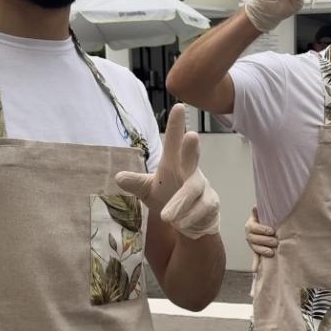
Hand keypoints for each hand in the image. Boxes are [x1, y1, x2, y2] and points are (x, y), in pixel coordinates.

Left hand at [116, 104, 219, 239]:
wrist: (191, 224)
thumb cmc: (169, 197)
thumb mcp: (148, 191)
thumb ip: (136, 183)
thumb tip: (118, 177)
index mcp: (174, 163)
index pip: (174, 141)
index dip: (176, 125)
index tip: (179, 106)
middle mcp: (190, 170)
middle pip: (192, 157)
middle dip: (192, 148)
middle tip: (192, 135)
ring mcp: (203, 186)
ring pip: (194, 191)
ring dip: (180, 203)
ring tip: (167, 217)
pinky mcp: (212, 203)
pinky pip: (201, 209)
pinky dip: (189, 217)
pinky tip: (181, 224)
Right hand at [245, 206, 277, 257]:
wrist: (266, 228)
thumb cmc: (265, 221)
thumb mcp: (262, 215)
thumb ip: (259, 211)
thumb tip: (255, 206)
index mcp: (250, 225)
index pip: (255, 228)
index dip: (263, 230)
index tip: (272, 231)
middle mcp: (249, 234)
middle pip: (255, 238)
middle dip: (265, 240)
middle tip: (275, 241)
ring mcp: (252, 243)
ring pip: (255, 247)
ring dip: (263, 250)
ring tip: (272, 251)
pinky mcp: (255, 250)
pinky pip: (256, 254)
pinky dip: (260, 257)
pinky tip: (266, 259)